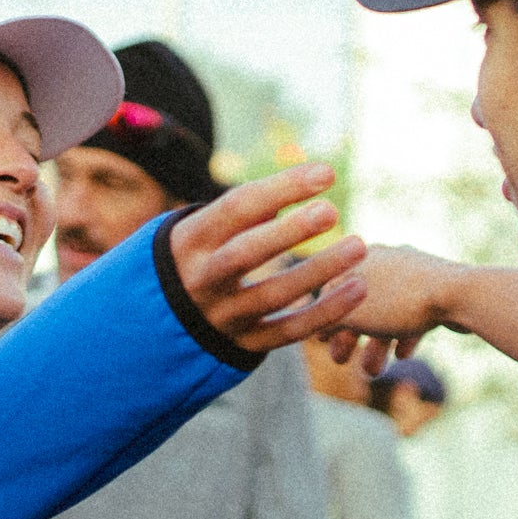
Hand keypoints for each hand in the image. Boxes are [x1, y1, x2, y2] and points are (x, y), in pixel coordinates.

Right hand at [165, 167, 366, 354]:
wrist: (158, 326)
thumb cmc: (198, 259)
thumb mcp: (205, 231)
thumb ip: (246, 211)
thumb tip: (297, 182)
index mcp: (191, 241)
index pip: (237, 207)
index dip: (282, 188)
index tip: (326, 173)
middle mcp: (202, 279)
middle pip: (247, 254)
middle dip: (290, 232)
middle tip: (332, 211)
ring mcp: (223, 316)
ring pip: (274, 295)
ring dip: (319, 271)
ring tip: (359, 246)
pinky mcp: (244, 344)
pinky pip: (289, 331)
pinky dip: (326, 312)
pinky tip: (358, 288)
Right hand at [322, 242, 462, 375]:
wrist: (459, 294)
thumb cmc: (399, 302)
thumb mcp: (352, 314)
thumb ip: (328, 318)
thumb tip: (315, 325)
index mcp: (361, 258)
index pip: (332, 287)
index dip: (323, 316)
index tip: (319, 341)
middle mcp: (385, 259)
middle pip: (359, 303)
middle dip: (350, 337)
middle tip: (341, 362)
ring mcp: (413, 274)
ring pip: (386, 312)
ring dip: (376, 344)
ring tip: (374, 372)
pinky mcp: (437, 290)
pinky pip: (413, 314)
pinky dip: (404, 335)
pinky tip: (403, 355)